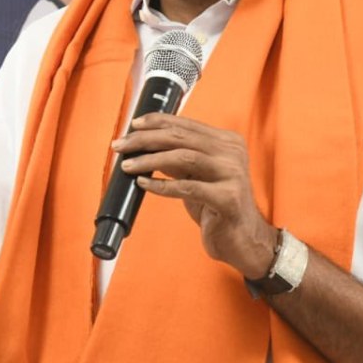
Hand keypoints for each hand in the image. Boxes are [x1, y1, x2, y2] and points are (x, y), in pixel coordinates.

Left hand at [113, 113, 277, 279]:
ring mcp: (233, 174)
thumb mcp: (197, 175)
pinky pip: (188, 187)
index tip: (132, 125)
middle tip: (120, 145)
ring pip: (183, 157)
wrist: (242, 240)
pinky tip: (144, 184)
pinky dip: (162, 185)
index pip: (187, 124)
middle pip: (182, 137)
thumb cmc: (216, 207)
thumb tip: (145, 144)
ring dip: (150, 160)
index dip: (157, 122)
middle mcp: (232, 153)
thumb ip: (179, 158)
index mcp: (227, 142)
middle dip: (146, 139)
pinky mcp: (228, 198)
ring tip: (128, 165)